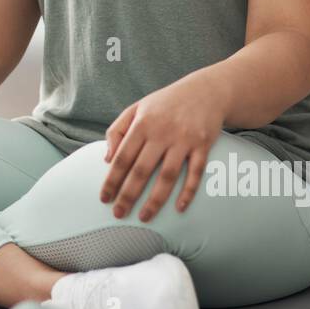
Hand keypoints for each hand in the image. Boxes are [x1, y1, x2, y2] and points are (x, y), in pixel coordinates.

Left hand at [100, 73, 227, 222]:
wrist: (205, 90)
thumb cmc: (165, 103)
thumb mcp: (136, 109)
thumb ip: (117, 131)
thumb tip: (106, 160)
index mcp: (142, 123)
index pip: (123, 157)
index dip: (112, 179)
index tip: (104, 198)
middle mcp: (162, 132)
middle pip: (142, 170)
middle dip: (128, 195)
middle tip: (118, 214)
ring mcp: (184, 139)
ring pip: (167, 176)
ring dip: (155, 200)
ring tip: (144, 217)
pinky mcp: (203, 145)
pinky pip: (195, 173)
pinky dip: (188, 192)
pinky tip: (179, 208)